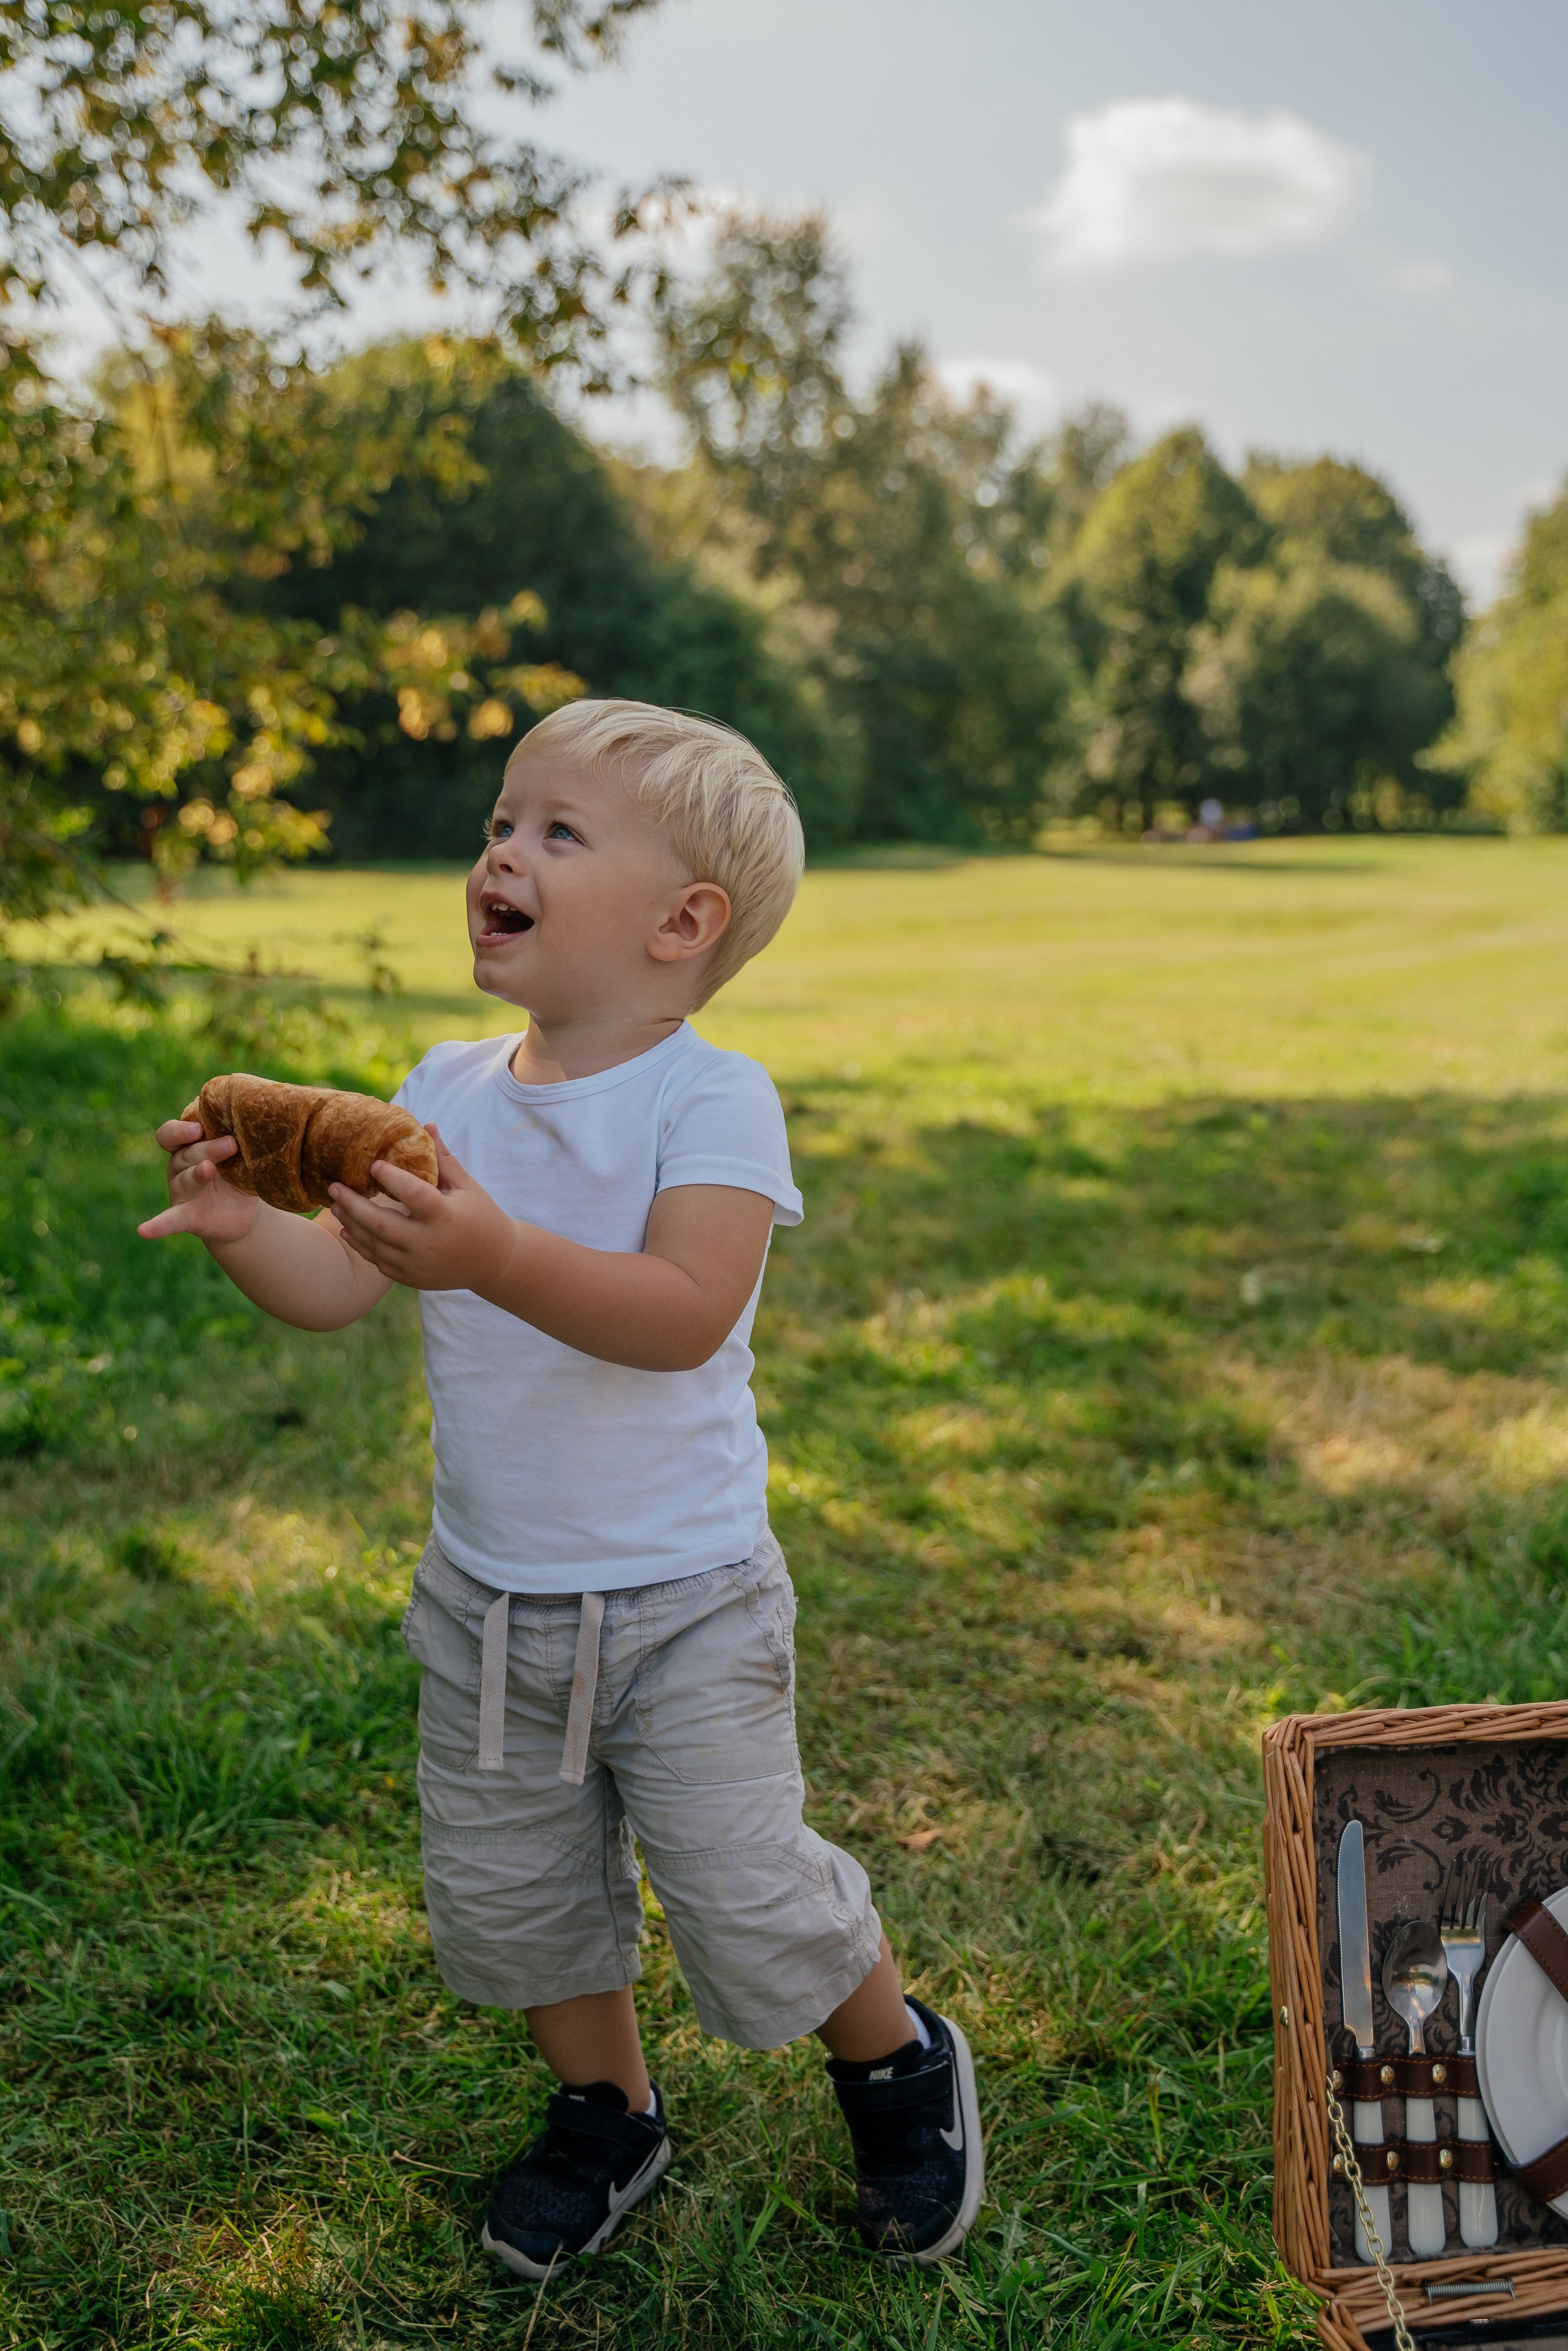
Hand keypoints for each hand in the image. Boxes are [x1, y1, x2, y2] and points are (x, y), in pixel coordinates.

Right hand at [138, 1102, 261, 1243]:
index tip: (199, 1126)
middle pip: (186, 1154)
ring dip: (197, 1173)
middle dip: (208, 1148)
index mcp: (190, 1146)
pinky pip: (170, 1220)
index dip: (181, 1129)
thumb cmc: (239, 1173)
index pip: (172, 1133)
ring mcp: (181, 1191)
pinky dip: (158, 1226)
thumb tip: (261, 1125)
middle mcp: (179, 1166)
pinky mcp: (186, 1216)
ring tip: (209, 1168)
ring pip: (184, 1178)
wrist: (243, 1212)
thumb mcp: (242, 1155)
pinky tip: (144, 1231)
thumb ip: (242, 1141)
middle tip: (230, 1144)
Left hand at [327, 1127, 515, 1291]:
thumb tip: (427, 1125)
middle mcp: (428, 1243)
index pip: (413, 1194)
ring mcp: (417, 1264)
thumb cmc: (482, 1217)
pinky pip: (378, 1261)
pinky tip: (347, 1229)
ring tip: (335, 1203)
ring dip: (351, 1223)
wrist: (494, 1264)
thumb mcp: (467, 1187)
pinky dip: (361, 1245)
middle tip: (334, 1185)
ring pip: (373, 1244)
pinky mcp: (411, 1277)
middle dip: (352, 1204)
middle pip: (379, 1224)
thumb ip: (443, 1159)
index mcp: (445, 1217)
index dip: (391, 1178)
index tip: (372, 1164)